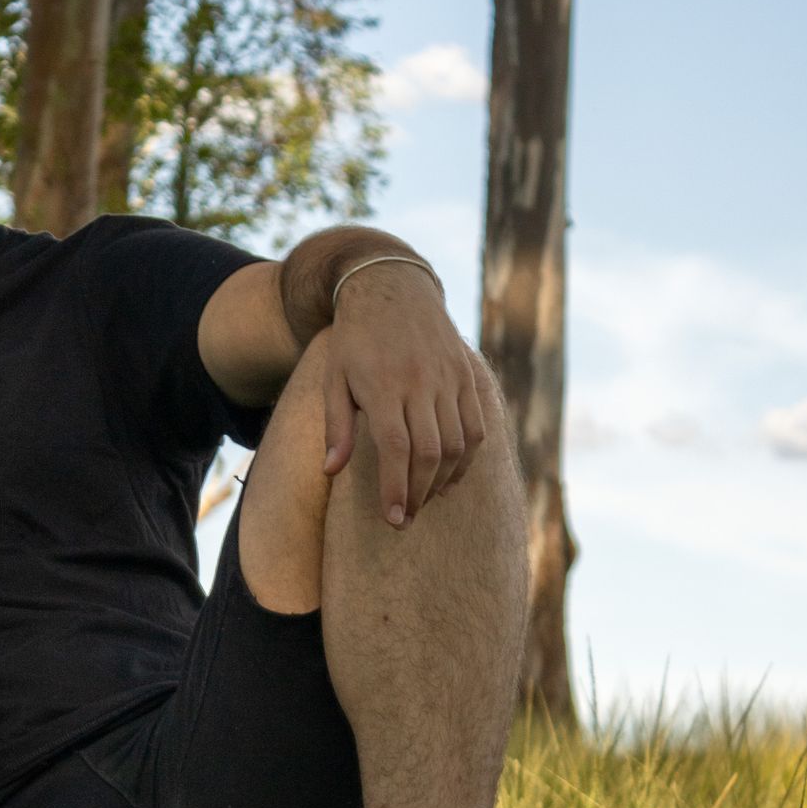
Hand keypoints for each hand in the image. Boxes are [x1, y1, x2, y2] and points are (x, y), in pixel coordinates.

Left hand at [322, 267, 486, 527]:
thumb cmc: (355, 339)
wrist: (392, 287)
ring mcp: (449, 379)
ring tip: (422, 499)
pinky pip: (475, 427)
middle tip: (404, 519)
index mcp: (384, 385)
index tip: (392, 520)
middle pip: (429, 452)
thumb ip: (336, 426)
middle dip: (418, 493)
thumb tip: (331, 471)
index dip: (396, 488)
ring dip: (442, 480)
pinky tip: (449, 477)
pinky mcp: (466, 376)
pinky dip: (467, 459)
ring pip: (457, 444)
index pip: (396, 448)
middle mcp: (421, 383)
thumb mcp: (334, 378)